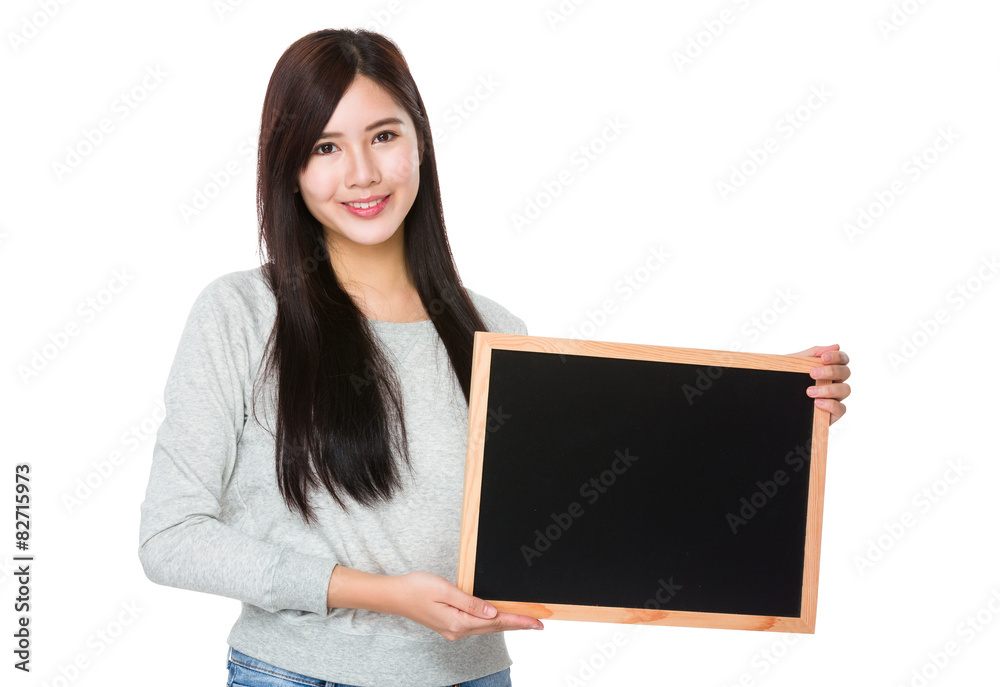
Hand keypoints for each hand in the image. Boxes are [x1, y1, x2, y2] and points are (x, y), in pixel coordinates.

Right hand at [390, 571, 542, 639]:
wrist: (395, 595)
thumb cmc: (416, 588)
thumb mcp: (445, 590)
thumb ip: (470, 602)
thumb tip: (493, 613)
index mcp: (458, 623)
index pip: (496, 622)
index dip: (519, 620)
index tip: (537, 622)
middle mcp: (457, 631)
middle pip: (495, 627)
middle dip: (518, 624)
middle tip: (539, 623)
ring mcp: (453, 630)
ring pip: (487, 627)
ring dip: (507, 623)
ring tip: (524, 620)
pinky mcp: (449, 626)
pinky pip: (477, 625)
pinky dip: (492, 622)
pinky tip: (498, 618)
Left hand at [787, 344, 850, 423]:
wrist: (771, 401)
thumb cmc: (784, 380)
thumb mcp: (793, 364)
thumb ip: (812, 354)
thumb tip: (836, 345)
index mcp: (827, 369)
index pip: (842, 359)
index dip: (837, 357)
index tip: (823, 358)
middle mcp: (834, 382)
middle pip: (845, 372)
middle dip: (831, 371)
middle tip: (812, 373)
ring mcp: (834, 398)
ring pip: (845, 390)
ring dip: (829, 389)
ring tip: (810, 391)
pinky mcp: (832, 414)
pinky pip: (841, 409)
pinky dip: (830, 405)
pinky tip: (817, 403)